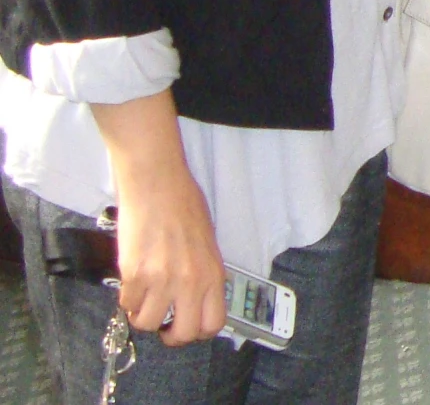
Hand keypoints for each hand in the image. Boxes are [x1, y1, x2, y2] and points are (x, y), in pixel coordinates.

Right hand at [89, 92, 225, 343]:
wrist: (157, 183)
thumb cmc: (183, 205)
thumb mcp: (206, 242)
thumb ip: (203, 273)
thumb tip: (194, 299)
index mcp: (213, 272)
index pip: (213, 323)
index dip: (196, 330)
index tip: (184, 322)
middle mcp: (190, 281)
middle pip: (182, 334)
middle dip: (169, 334)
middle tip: (161, 321)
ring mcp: (161, 279)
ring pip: (147, 323)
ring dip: (142, 313)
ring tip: (143, 295)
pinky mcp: (135, 273)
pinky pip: (127, 303)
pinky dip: (127, 297)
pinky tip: (132, 280)